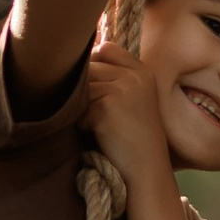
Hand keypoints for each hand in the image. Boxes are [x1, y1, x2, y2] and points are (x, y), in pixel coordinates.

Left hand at [85, 40, 173, 190]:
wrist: (146, 171)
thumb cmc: (133, 138)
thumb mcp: (132, 99)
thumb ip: (112, 77)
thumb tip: (74, 60)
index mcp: (143, 71)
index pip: (106, 49)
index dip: (94, 66)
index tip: (95, 89)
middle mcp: (135, 76)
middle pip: (90, 67)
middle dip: (84, 89)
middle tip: (94, 113)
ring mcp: (123, 88)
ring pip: (82, 86)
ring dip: (82, 107)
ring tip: (98, 125)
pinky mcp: (108, 106)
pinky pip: (79, 107)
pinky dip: (83, 123)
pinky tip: (99, 135)